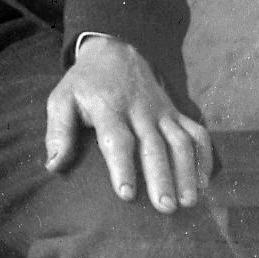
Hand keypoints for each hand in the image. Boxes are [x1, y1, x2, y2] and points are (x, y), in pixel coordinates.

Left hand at [45, 36, 212, 211]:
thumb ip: (58, 132)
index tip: (126, 193)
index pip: (117, 139)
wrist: (114, 50)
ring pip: (180, 141)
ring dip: (187, 171)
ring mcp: (162, 111)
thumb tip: (53, 166)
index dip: (122, 166)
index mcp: (107, 107)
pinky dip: (204, 156)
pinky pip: (198, 133)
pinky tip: (205, 181)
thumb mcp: (62, 99)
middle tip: (165, 207)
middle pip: (153, 145)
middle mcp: (138, 110)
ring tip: (188, 201)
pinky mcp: (177, 112)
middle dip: (161, 177)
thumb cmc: (85, 84)